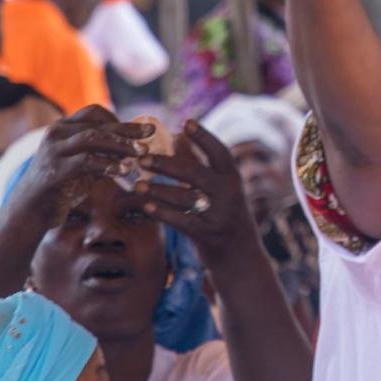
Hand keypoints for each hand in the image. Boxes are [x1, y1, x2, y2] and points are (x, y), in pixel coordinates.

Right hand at [5, 107, 153, 228]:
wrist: (31, 210)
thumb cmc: (62, 187)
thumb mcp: (85, 165)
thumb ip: (103, 153)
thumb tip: (136, 146)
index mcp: (62, 127)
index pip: (94, 112)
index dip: (119, 119)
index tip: (139, 130)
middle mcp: (56, 133)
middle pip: (97, 124)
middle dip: (127, 129)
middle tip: (151, 134)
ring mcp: (53, 150)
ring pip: (92, 138)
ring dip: (120, 144)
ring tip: (142, 152)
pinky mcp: (54, 170)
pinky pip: (86, 162)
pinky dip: (108, 164)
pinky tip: (125, 171)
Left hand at [133, 121, 256, 269]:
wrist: (242, 258)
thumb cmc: (226, 216)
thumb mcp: (222, 190)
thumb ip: (202, 166)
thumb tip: (178, 137)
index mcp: (234, 179)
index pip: (220, 152)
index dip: (204, 137)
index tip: (186, 122)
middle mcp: (230, 195)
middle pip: (194, 173)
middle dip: (166, 164)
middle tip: (143, 158)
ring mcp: (220, 216)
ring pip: (184, 198)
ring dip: (158, 191)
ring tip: (138, 185)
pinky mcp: (208, 236)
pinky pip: (181, 222)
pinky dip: (163, 214)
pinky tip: (146, 208)